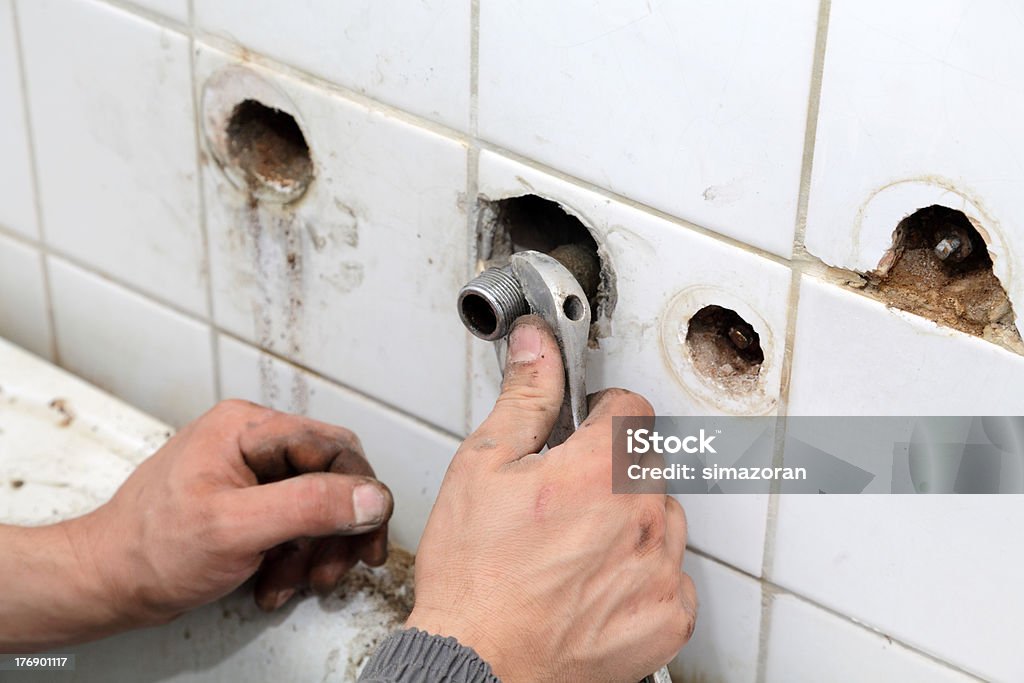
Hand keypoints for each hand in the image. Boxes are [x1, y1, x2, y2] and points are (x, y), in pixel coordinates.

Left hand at [0, 401, 392, 649]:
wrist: (106, 584)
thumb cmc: (149, 551)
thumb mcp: (236, 529)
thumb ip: (308, 507)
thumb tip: (371, 495)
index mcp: (247, 428)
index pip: (332, 448)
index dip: (359, 493)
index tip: (368, 534)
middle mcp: (252, 442)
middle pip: (331, 477)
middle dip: (338, 528)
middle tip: (338, 566)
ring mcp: (251, 472)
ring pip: (318, 505)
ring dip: (317, 550)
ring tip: (299, 581)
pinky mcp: (249, 502)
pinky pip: (295, 524)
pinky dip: (295, 557)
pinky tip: (277, 581)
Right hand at [406, 315, 696, 682]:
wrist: (479, 666)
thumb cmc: (474, 576)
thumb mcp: (481, 468)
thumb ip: (524, 398)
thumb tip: (539, 344)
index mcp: (598, 469)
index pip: (631, 408)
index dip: (601, 414)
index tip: (582, 431)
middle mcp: (640, 514)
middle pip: (645, 464)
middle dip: (610, 471)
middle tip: (562, 502)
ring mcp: (660, 567)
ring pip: (661, 517)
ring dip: (630, 521)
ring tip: (574, 549)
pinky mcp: (669, 614)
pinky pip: (671, 573)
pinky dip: (642, 574)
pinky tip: (595, 584)